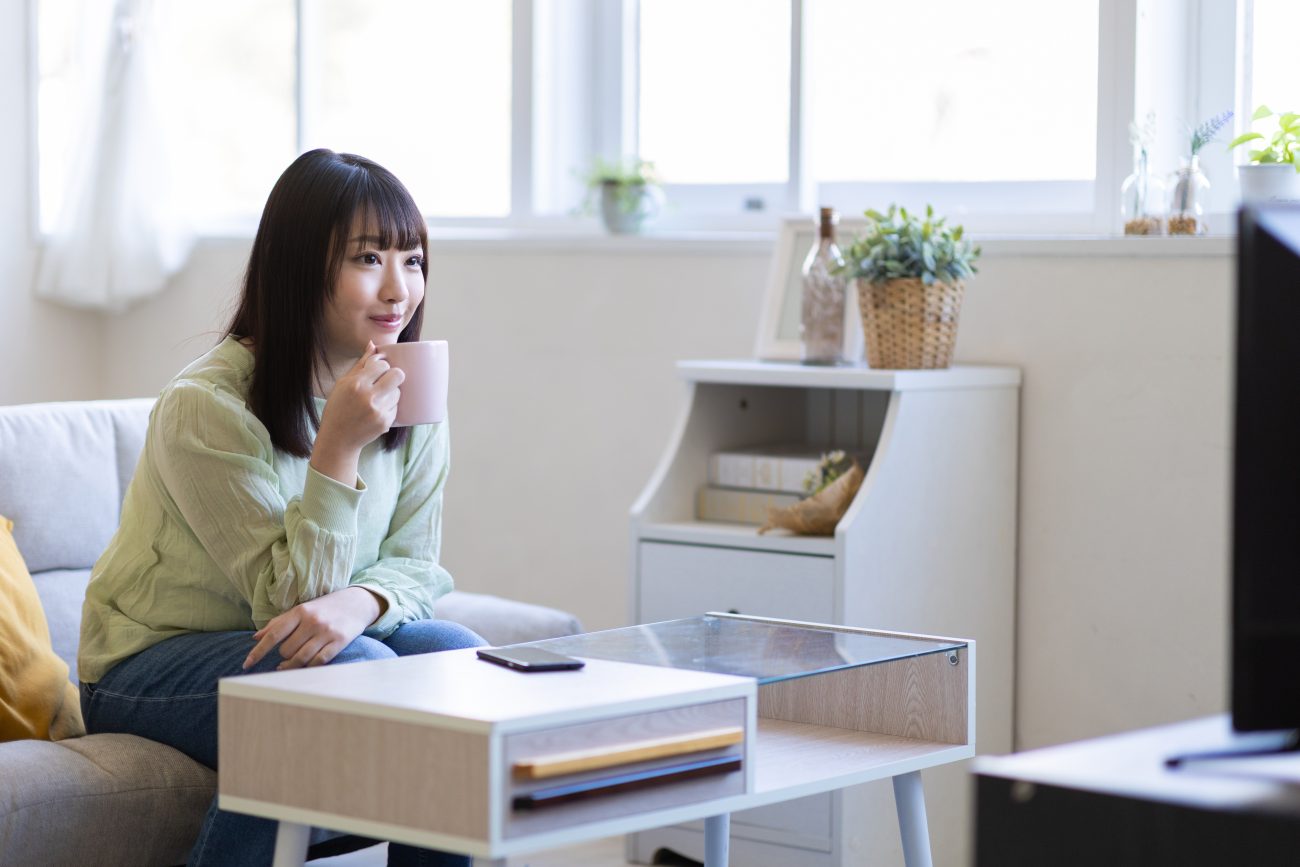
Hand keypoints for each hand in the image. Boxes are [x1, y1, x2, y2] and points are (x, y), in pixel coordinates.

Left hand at [243, 586, 380, 670]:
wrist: (357, 602)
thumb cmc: (325, 608)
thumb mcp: (301, 610)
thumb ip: (278, 623)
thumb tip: (256, 638)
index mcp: (300, 611)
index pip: (274, 634)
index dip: (258, 651)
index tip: (247, 664)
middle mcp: (312, 621)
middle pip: (286, 650)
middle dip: (283, 656)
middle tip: (287, 653)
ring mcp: (326, 632)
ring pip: (301, 658)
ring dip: (291, 666)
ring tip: (287, 666)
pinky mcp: (339, 642)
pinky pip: (319, 661)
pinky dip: (309, 667)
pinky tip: (305, 666)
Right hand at [317, 342, 405, 452]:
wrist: (338, 438)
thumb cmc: (338, 408)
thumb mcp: (343, 383)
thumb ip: (361, 364)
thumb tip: (374, 344)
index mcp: (355, 384)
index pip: (382, 365)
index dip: (382, 366)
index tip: (378, 370)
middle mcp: (367, 397)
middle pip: (397, 375)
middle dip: (394, 375)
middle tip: (386, 380)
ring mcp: (378, 411)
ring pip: (398, 392)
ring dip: (391, 392)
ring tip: (378, 398)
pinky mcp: (385, 423)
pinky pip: (396, 407)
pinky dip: (389, 406)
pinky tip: (376, 410)